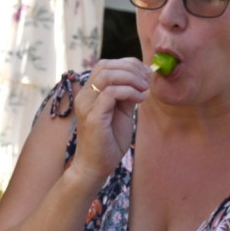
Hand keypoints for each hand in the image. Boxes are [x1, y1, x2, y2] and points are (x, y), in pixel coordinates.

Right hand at [68, 58, 150, 183]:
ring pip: (107, 76)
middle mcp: (84, 96)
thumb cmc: (109, 141)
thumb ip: (127, 96)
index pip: (105, 65)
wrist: (96, 165)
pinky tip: (140, 99)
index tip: (146, 75)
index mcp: (89, 93)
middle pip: (105, 66)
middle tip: (147, 81)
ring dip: (131, 79)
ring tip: (144, 90)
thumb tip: (141, 81)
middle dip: (131, 69)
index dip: (127, 64)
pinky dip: (129, 92)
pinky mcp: (92, 116)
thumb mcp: (122, 113)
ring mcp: (86, 105)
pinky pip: (111, 93)